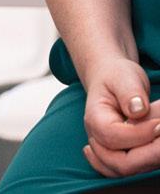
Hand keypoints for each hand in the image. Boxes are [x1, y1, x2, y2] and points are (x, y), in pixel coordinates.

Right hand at [81, 58, 159, 178]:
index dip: (139, 134)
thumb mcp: (124, 77)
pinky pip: (126, 171)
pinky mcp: (121, 154)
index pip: (113, 137)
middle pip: (120, 163)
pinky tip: (153, 150)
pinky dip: (143, 165)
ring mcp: (108, 149)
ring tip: (159, 136)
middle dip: (150, 154)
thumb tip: (138, 110)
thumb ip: (129, 92)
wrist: (111, 80)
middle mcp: (98, 139)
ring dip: (150, 159)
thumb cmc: (117, 77)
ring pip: (127, 170)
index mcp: (95, 118)